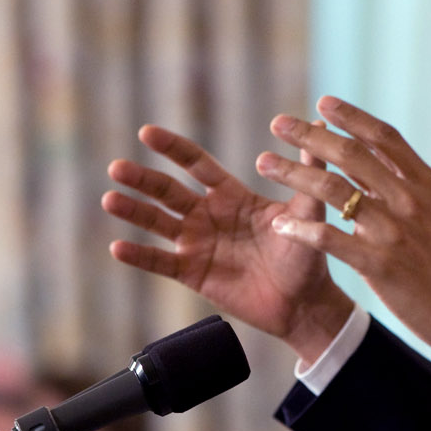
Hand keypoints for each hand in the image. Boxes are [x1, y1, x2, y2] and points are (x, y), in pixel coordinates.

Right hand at [104, 124, 355, 363]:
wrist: (303, 303)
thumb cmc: (306, 254)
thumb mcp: (308, 211)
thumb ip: (307, 173)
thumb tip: (320, 127)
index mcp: (230, 195)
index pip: (196, 164)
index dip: (173, 149)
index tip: (147, 133)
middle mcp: (208, 215)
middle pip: (168, 192)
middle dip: (143, 179)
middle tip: (117, 167)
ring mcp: (197, 244)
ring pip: (158, 224)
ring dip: (133, 211)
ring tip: (109, 198)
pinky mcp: (193, 274)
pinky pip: (161, 263)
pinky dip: (140, 256)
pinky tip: (118, 247)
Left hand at [256, 96, 430, 387]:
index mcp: (428, 188)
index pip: (385, 139)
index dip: (353, 118)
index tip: (323, 103)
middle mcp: (409, 202)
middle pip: (352, 155)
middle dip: (310, 135)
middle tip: (277, 123)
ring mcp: (394, 232)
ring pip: (334, 191)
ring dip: (294, 174)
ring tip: (264, 163)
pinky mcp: (380, 264)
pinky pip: (331, 239)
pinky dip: (303, 229)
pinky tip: (280, 223)